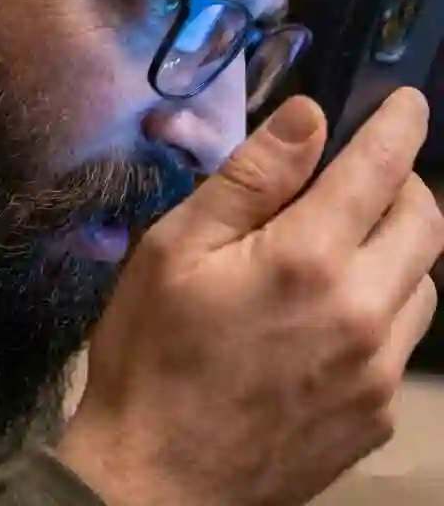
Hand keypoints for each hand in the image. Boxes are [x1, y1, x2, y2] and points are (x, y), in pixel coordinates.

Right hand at [56, 89, 443, 505]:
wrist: (156, 479)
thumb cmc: (152, 349)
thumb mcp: (175, 248)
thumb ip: (250, 179)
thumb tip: (309, 116)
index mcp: (308, 259)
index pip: (378, 170)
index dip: (398, 126)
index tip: (408, 102)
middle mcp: (364, 311)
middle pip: (425, 224)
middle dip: (406, 182)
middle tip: (367, 172)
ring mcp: (379, 370)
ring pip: (425, 282)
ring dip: (399, 246)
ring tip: (346, 243)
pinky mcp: (377, 414)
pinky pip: (403, 339)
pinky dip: (385, 303)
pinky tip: (332, 313)